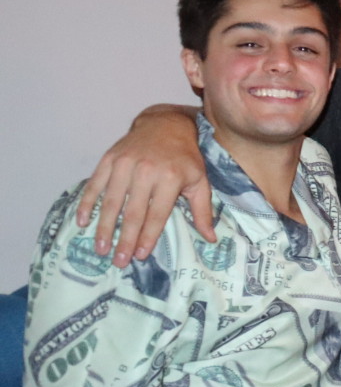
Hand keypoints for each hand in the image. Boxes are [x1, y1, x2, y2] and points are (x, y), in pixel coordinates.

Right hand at [76, 108, 213, 266]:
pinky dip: (87, 203)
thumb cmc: (185, 158)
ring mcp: (125, 164)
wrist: (165, 125)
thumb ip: (203, 210)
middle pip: (133, 212)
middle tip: (118, 261)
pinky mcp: (109, 158)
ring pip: (112, 201)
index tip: (140, 255)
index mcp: (170, 178)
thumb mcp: (200, 181)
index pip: (157, 214)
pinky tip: (83, 221)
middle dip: (124, 239)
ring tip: (101, 248)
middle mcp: (146, 170)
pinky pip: (95, 184)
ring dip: (104, 227)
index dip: (148, 236)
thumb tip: (211, 239)